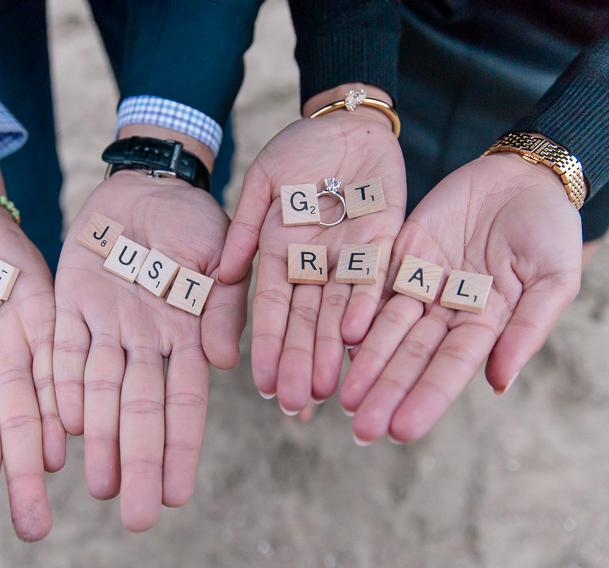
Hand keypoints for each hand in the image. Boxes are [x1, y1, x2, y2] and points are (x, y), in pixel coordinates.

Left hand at [53, 171, 248, 530]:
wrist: (146, 185)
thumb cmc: (194, 219)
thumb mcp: (223, 252)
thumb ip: (224, 305)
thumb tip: (228, 363)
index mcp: (185, 333)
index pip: (184, 401)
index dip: (180, 448)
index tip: (179, 494)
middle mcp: (145, 341)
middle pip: (141, 411)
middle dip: (139, 463)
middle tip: (137, 517)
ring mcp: (106, 326)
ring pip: (101, 392)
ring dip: (100, 440)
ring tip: (98, 487)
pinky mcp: (70, 305)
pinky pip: (65, 351)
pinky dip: (64, 386)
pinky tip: (65, 425)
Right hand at [218, 110, 405, 412]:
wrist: (345, 121)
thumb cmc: (298, 149)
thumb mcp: (264, 182)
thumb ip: (246, 229)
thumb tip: (223, 274)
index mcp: (281, 255)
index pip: (270, 309)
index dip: (267, 345)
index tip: (260, 382)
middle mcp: (315, 266)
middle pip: (305, 322)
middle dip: (298, 362)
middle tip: (293, 404)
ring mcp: (350, 257)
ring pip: (339, 312)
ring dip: (330, 351)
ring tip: (325, 388)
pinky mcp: (385, 243)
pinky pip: (377, 279)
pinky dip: (367, 307)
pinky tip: (358, 339)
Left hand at [339, 153, 582, 442]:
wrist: (523, 175)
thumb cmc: (550, 228)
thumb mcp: (555, 277)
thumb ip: (528, 327)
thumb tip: (499, 383)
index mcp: (486, 323)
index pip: (451, 367)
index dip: (426, 398)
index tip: (401, 431)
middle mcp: (446, 312)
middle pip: (411, 357)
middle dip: (386, 392)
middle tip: (359, 430)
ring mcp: (420, 284)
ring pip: (386, 328)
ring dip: (365, 363)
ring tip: (342, 398)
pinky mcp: (399, 254)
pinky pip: (373, 285)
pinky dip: (357, 311)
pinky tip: (339, 338)